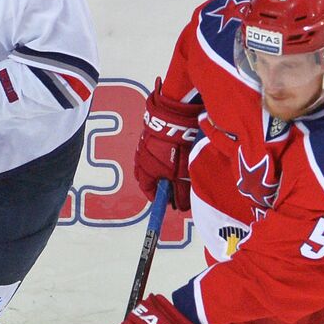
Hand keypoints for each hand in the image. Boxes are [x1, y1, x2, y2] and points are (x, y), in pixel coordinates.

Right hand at [134, 79, 200, 212]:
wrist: (175, 116)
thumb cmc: (177, 147)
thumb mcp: (182, 174)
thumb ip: (179, 192)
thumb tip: (180, 206)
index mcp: (146, 172)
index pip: (148, 190)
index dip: (159, 197)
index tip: (170, 200)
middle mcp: (141, 160)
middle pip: (147, 177)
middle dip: (159, 183)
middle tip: (174, 184)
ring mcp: (143, 145)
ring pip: (150, 163)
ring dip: (161, 168)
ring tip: (176, 166)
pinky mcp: (149, 134)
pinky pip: (153, 150)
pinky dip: (161, 155)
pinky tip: (173, 151)